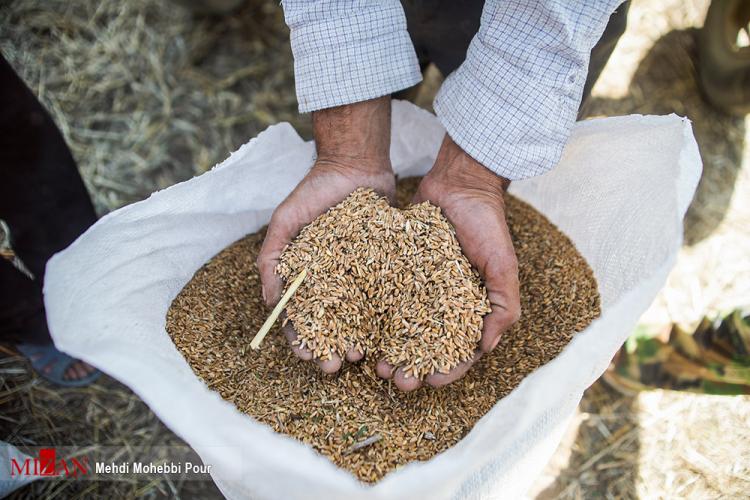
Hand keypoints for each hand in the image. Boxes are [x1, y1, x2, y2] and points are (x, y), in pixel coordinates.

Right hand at [256, 96, 394, 373]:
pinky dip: (386, 318)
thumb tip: (269, 302)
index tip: (306, 354)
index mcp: (307, 277)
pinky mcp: (387, 267)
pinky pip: (387, 296)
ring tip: (362, 356)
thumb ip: (272, 257)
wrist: (355, 164)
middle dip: (331, 349)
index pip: (300, 317)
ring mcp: (362, 277)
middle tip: (337, 365)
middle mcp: (334, 282)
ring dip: (358, 340)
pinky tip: (390, 335)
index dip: (301, 339)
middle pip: (331, 325)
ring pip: (360, 318)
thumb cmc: (314, 191)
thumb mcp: (285, 221)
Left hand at [376, 134, 520, 390]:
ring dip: (390, 351)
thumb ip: (504, 305)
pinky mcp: (396, 271)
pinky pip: (383, 299)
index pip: (460, 350)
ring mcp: (418, 289)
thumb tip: (487, 347)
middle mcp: (442, 303)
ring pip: (400, 329)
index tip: (432, 381)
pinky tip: (361, 334)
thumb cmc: (488, 224)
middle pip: (426, 346)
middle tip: (397, 381)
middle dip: (413, 367)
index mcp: (470, 308)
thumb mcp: (504, 265)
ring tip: (376, 365)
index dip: (448, 370)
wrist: (459, 184)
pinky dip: (374, 319)